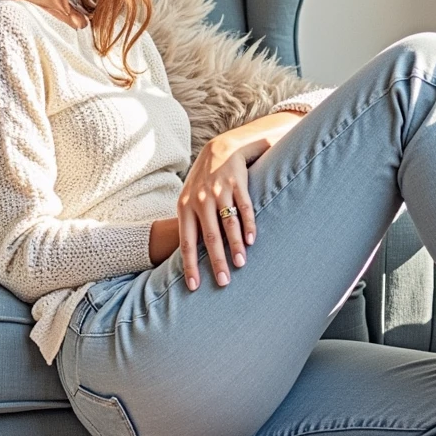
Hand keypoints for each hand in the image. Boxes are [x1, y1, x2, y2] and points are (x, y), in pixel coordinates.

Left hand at [178, 130, 256, 290]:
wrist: (219, 149)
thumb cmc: (202, 182)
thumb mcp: (189, 199)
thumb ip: (190, 224)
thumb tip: (189, 256)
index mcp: (185, 207)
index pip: (186, 242)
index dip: (190, 265)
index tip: (194, 286)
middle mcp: (200, 201)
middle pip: (209, 237)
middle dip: (216, 261)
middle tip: (223, 282)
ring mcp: (219, 191)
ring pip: (228, 224)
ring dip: (235, 246)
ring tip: (240, 264)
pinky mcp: (237, 184)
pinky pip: (245, 208)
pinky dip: (248, 225)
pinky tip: (251, 240)